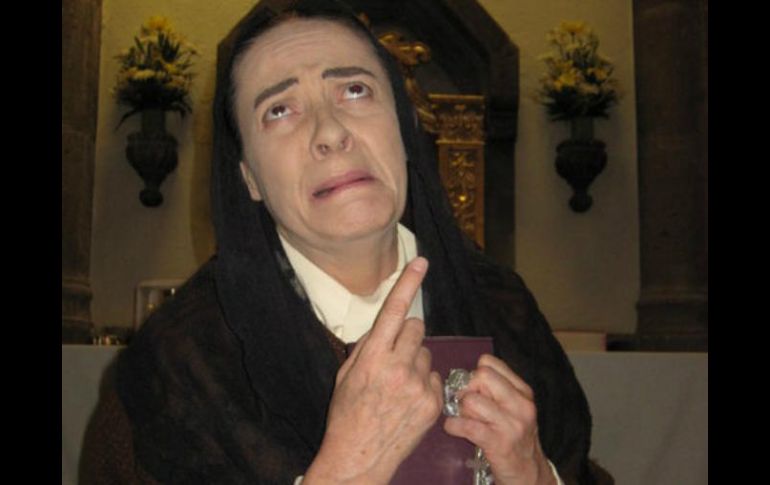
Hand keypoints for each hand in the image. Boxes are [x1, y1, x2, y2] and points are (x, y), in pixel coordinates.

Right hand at [304, 257, 442, 484]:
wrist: (359, 457)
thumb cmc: (347, 415)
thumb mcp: (347, 375)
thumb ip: (367, 347)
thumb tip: (384, 327)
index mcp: (372, 357)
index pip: (395, 310)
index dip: (409, 283)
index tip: (421, 262)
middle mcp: (397, 367)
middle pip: (417, 328)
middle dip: (408, 335)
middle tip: (395, 355)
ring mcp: (418, 386)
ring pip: (427, 353)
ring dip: (416, 361)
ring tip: (399, 386)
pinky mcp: (433, 403)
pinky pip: (435, 377)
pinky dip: (425, 384)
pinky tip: (409, 400)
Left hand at [443, 354, 555, 484]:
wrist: (528, 471)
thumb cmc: (515, 436)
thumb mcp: (515, 408)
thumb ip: (496, 389)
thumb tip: (465, 378)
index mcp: (523, 391)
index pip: (489, 363)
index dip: (475, 374)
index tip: (475, 390)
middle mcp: (520, 404)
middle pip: (481, 376)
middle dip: (467, 389)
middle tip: (467, 404)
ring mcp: (510, 424)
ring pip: (471, 400)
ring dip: (461, 410)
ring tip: (466, 419)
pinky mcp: (497, 442)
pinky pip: (465, 425)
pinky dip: (453, 425)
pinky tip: (455, 428)